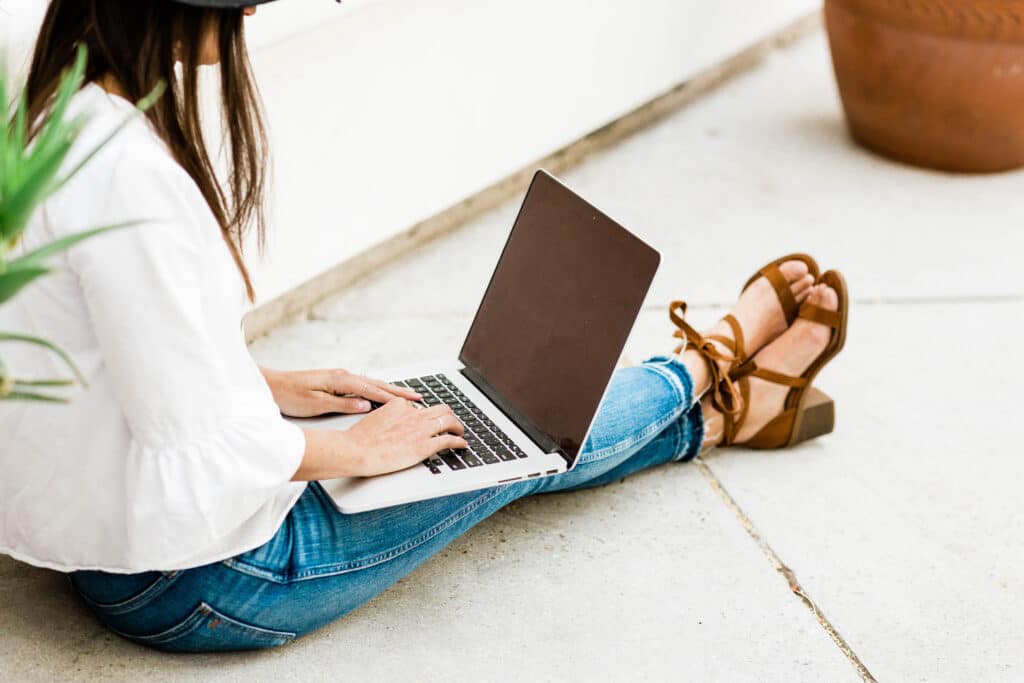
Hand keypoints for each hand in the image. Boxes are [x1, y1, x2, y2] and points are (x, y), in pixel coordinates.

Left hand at [261, 367, 421, 417]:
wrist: (269, 385)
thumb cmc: (289, 395)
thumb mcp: (316, 404)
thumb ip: (343, 404)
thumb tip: (366, 405)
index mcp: (341, 380)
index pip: (374, 390)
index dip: (395, 398)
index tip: (413, 402)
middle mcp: (343, 376)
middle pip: (377, 384)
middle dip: (399, 391)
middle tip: (419, 396)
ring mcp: (339, 378)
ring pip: (371, 384)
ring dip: (389, 390)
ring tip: (406, 396)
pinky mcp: (334, 382)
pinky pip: (362, 386)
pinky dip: (376, 390)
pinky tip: (381, 394)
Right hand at [343, 399, 467, 476]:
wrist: (357, 449)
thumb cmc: (359, 439)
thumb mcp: (374, 418)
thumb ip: (387, 417)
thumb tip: (390, 423)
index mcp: (399, 406)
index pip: (419, 407)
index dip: (426, 414)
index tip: (429, 419)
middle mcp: (413, 414)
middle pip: (440, 409)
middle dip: (448, 415)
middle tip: (451, 422)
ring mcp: (421, 429)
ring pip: (449, 421)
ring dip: (458, 426)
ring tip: (460, 431)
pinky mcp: (425, 445)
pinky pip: (449, 440)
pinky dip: (459, 441)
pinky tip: (462, 444)